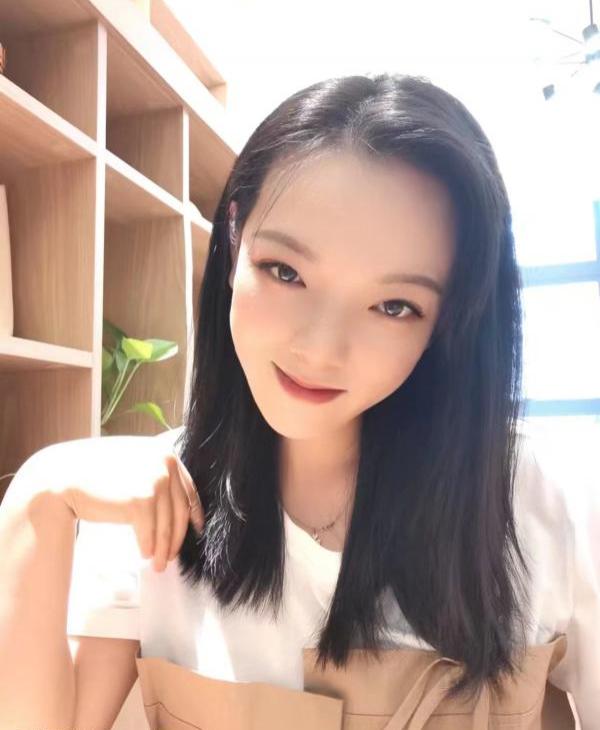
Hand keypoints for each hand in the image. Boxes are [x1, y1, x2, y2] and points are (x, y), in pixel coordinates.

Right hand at [51, 436, 204, 571]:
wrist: (65, 475)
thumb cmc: (96, 471)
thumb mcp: (134, 463)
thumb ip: (155, 475)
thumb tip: (172, 507)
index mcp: (166, 453)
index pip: (187, 489)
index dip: (194, 513)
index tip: (196, 529)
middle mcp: (165, 464)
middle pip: (180, 511)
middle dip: (177, 538)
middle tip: (171, 556)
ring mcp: (155, 481)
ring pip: (167, 526)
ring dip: (164, 549)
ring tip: (159, 564)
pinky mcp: (141, 501)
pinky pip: (150, 533)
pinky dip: (148, 547)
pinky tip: (145, 554)